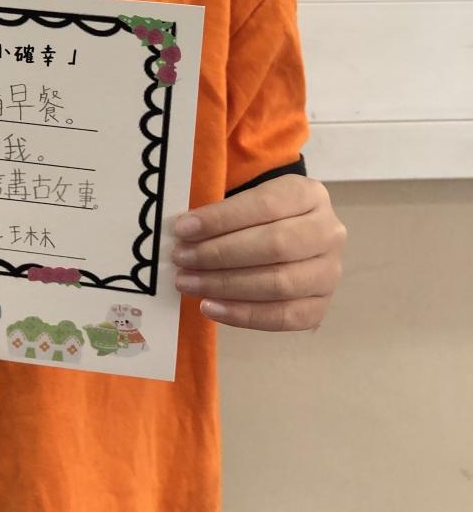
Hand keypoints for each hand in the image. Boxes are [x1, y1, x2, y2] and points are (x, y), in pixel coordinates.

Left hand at [171, 175, 345, 330]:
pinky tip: (210, 307)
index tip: (183, 229)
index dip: (221, 219)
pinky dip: (243, 315)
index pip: (264, 205)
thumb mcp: (248, 196)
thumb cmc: (259, 213)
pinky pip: (284, 317)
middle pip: (274, 246)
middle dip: (220, 254)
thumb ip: (223, 211)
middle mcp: (328, 232)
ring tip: (188, 282)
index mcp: (309, 194)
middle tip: (181, 258)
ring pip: (279, 284)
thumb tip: (185, 233)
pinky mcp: (321, 306)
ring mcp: (330, 272)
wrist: (292, 233)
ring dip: (226, 286)